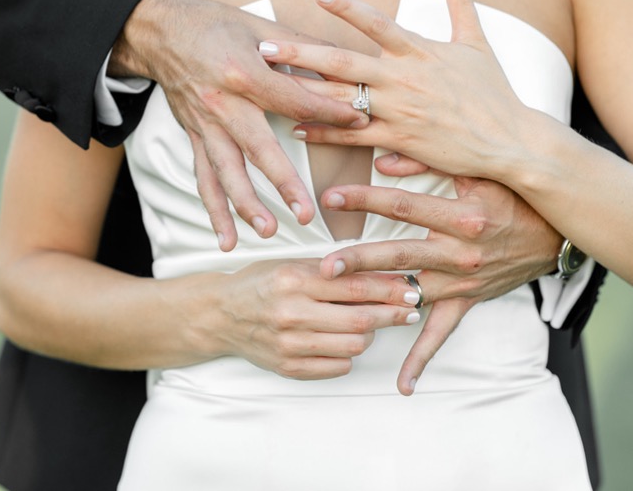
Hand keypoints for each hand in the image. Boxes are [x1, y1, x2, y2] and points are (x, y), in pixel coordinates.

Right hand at [114, 0, 369, 249]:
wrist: (159, 30)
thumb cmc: (212, 23)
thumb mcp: (259, 24)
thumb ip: (302, 47)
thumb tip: (345, 61)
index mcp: (242, 72)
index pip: (293, 99)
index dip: (329, 111)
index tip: (360, 123)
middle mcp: (222, 104)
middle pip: (257, 148)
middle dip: (284, 182)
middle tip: (306, 213)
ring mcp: (205, 124)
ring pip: (226, 172)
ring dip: (246, 205)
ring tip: (269, 232)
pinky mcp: (194, 136)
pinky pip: (204, 178)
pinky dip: (214, 210)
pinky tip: (227, 240)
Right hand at [205, 259, 420, 378]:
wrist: (220, 315)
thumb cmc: (260, 284)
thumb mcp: (293, 264)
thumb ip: (334, 270)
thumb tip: (384, 275)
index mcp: (293, 281)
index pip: (355, 287)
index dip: (390, 291)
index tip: (412, 290)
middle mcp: (290, 313)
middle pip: (361, 321)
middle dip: (392, 315)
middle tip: (409, 311)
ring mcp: (289, 344)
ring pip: (354, 347)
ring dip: (370, 336)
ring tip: (371, 324)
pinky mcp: (288, 367)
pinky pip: (338, 366)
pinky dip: (348, 354)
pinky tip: (343, 342)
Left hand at [264, 0, 535, 181]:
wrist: (511, 141)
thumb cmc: (493, 92)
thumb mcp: (477, 42)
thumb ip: (462, 1)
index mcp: (419, 52)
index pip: (377, 23)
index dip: (348, 8)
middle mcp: (404, 80)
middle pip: (344, 62)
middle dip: (301, 53)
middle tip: (265, 45)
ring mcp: (400, 112)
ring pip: (341, 100)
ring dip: (302, 93)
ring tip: (267, 86)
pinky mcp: (400, 140)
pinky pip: (353, 137)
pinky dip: (324, 133)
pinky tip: (296, 129)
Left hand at [316, 153, 561, 394]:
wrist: (555, 235)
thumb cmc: (514, 196)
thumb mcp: (479, 171)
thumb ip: (431, 162)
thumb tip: (384, 158)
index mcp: (462, 218)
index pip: (402, 207)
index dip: (364, 200)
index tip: (330, 197)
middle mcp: (461, 254)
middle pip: (399, 256)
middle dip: (358, 261)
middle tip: (323, 267)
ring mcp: (462, 282)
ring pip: (410, 294)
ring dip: (374, 303)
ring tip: (339, 309)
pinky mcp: (466, 301)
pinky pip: (442, 334)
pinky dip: (422, 359)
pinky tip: (403, 384)